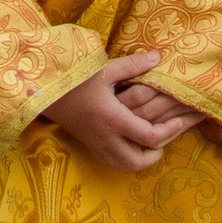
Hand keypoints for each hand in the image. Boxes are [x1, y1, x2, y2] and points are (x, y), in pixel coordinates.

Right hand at [48, 51, 191, 171]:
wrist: (41, 90)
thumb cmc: (73, 77)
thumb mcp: (104, 68)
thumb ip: (133, 65)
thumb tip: (158, 57)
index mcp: (113, 118)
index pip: (149, 136)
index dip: (169, 132)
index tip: (179, 122)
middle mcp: (106, 137)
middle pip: (137, 161)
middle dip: (155, 155)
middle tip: (164, 141)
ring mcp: (95, 143)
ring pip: (123, 165)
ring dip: (140, 160)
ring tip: (149, 146)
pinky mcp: (87, 143)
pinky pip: (110, 160)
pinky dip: (124, 158)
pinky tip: (129, 144)